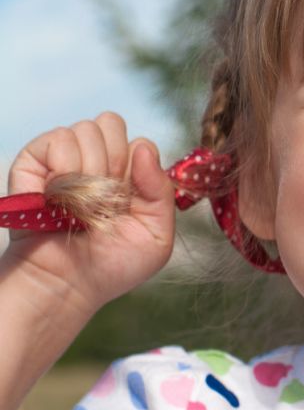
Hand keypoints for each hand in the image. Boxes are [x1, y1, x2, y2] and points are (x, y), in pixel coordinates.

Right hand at [2, 112, 175, 317]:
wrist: (67, 285)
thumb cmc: (112, 265)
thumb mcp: (157, 234)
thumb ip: (162, 190)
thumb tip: (144, 146)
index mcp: (128, 174)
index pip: (140, 143)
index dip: (137, 168)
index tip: (127, 201)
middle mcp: (97, 160)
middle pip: (112, 124)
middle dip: (113, 163)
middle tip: (103, 201)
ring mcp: (65, 157)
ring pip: (87, 129)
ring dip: (89, 170)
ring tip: (80, 204)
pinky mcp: (34, 160)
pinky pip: (59, 138)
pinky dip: (64, 166)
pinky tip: (59, 194)